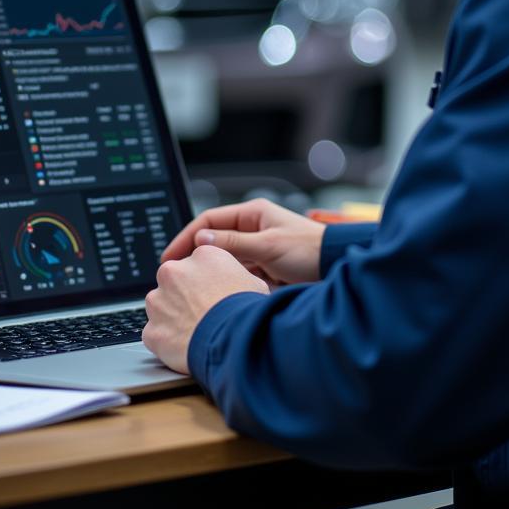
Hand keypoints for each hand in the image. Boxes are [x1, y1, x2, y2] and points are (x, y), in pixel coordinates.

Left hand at [143, 245, 267, 372]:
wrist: (233, 341)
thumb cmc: (246, 313)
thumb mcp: (254, 282)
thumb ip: (235, 276)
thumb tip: (237, 283)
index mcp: (202, 256)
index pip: (196, 263)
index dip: (204, 281)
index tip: (209, 293)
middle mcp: (174, 272)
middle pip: (173, 280)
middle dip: (183, 295)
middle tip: (201, 312)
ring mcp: (159, 300)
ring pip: (160, 305)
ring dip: (172, 316)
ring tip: (194, 331)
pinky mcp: (152, 329)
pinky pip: (155, 333)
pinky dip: (166, 340)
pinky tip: (184, 346)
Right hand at [161, 197, 325, 287]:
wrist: (339, 269)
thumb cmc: (310, 250)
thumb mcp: (268, 246)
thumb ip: (234, 244)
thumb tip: (201, 241)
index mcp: (252, 214)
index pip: (209, 221)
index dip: (186, 238)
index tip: (170, 256)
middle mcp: (253, 229)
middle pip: (214, 242)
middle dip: (195, 258)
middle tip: (175, 276)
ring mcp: (258, 250)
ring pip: (225, 261)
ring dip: (212, 272)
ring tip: (193, 289)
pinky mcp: (264, 270)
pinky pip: (238, 274)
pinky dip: (228, 283)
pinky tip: (218, 294)